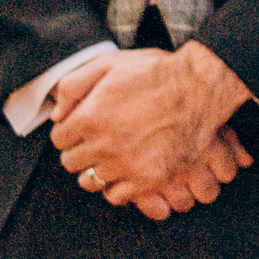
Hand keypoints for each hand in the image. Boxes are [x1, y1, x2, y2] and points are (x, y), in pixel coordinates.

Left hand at [50, 42, 252, 216]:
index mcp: (89, 117)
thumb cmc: (159, 73)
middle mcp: (103, 145)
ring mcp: (126, 164)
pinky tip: (127, 172)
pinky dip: (119, 187)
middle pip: (72, 162)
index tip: (83, 129)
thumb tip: (57, 113)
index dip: (71, 131)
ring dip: (98, 169)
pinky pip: (118, 196)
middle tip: (99, 142)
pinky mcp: (148, 178)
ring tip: (113, 157)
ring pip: (91, 180)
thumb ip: (73, 85)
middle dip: (82, 151)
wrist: (202, 87)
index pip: (60, 139)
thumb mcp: (111, 63)